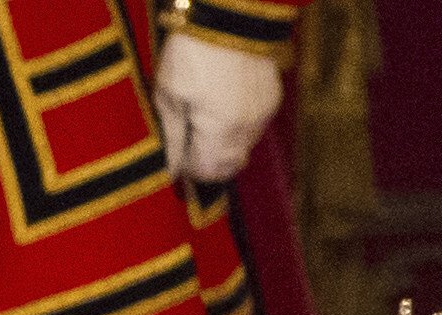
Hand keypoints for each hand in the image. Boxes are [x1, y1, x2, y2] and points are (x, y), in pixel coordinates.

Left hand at [152, 33, 283, 181]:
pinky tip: (224, 101)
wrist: (230, 12)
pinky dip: (239, 123)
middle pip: (229, 166)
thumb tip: (169, 170)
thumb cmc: (192, 52)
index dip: (190, 168)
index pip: (208, 173)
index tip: (179, 154)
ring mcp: (263, 113)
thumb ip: (171, 138)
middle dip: (209, 160)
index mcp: (220, 131)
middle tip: (190, 140)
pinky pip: (254, 125)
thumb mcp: (169, 94)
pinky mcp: (272, 97)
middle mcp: (247, 128)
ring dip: (225, 142)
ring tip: (205, 114)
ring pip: (243, 146)